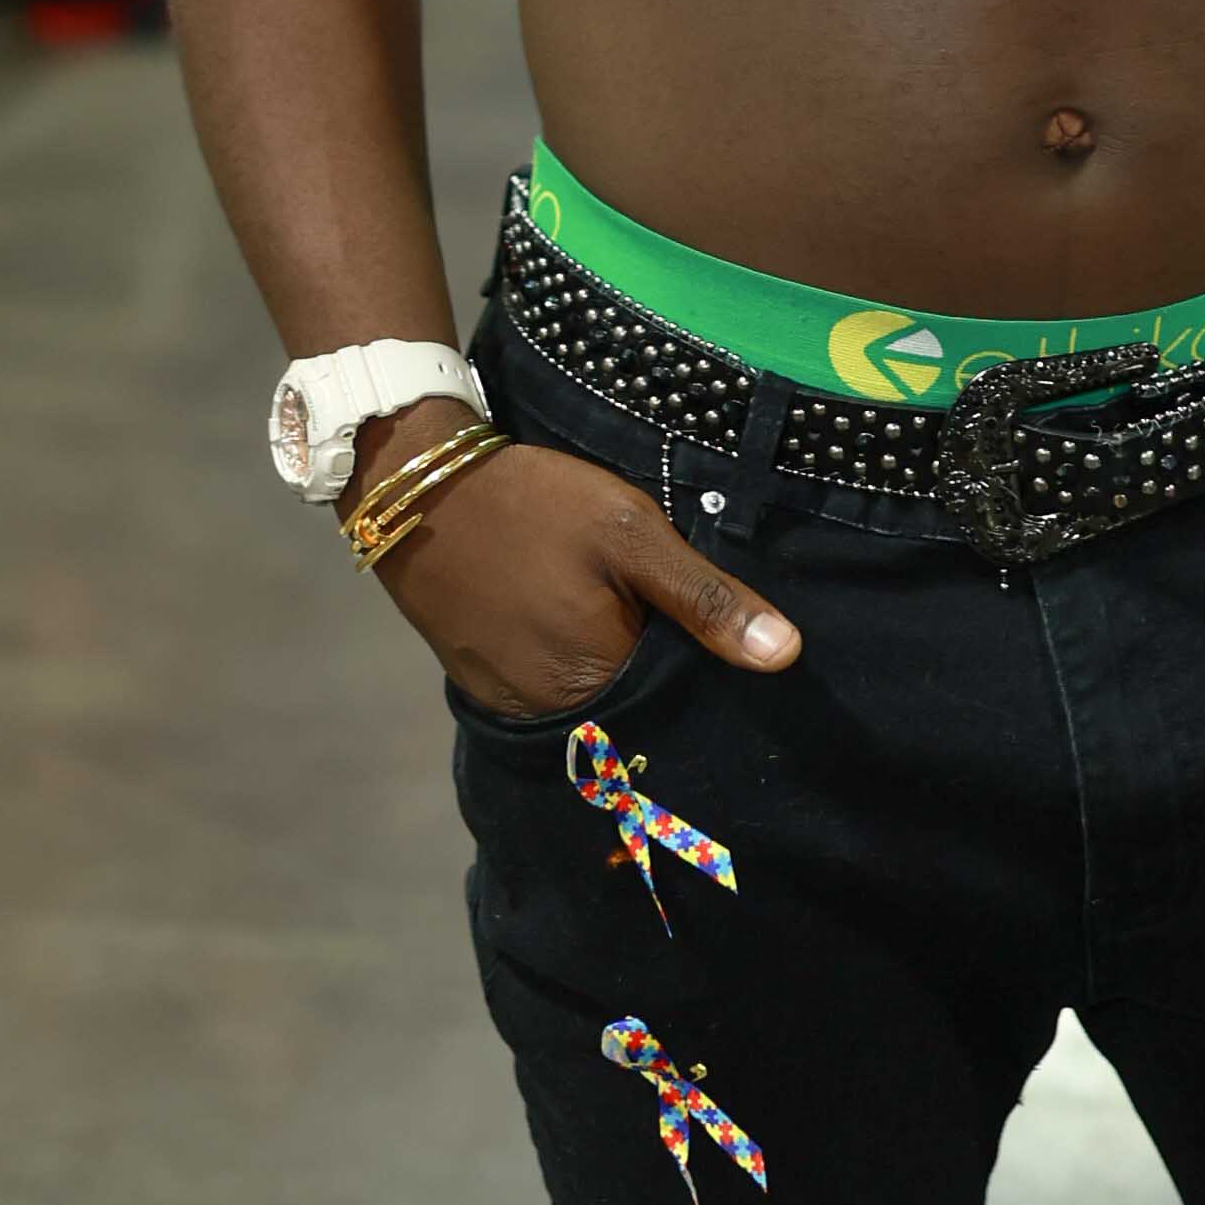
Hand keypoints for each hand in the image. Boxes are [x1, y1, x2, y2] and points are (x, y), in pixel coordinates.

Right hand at [352, 416, 798, 714]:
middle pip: (636, 714)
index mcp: (602, 683)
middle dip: (662, 683)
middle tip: (669, 627)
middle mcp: (557, 715)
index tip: (720, 649)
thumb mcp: (630, 533)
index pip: (682, 704)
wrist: (418, 490)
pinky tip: (577, 632)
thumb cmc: (535, 506)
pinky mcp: (486, 689)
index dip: (706, 677)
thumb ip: (705, 598)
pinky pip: (550, 699)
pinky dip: (571, 674)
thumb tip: (785, 656)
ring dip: (615, 680)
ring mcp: (515, 706)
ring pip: (592, 709)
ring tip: (628, 628)